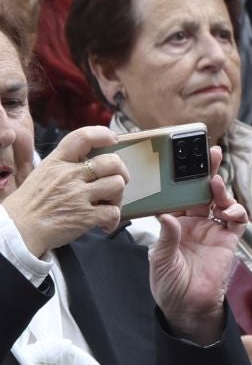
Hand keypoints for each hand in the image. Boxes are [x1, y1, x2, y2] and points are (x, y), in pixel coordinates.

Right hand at [4, 127, 125, 257]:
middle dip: (121, 172)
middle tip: (115, 182)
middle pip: (111, 162)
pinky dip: (113, 219)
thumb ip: (65, 166)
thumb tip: (90, 163)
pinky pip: (113, 212)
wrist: (17, 230)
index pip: (82, 137)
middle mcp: (69, 175)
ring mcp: (78, 195)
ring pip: (117, 184)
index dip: (102, 134)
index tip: (113, 139)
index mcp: (57, 162)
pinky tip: (104, 224)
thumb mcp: (42, 174)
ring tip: (108, 205)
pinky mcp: (85, 216)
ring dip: (118, 197)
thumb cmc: (30, 204)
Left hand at [149, 156, 245, 346]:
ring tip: (216, 185)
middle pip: (203, 192)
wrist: (188, 308)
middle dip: (207, 172)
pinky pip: (237, 222)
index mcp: (174, 224)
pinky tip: (231, 211)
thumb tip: (167, 216)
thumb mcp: (160, 260)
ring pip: (221, 202)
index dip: (182, 178)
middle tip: (211, 153)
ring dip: (221, 191)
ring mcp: (213, 230)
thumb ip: (167, 237)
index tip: (182, 160)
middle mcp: (195, 223)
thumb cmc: (168, 285)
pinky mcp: (228, 241)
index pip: (179, 195)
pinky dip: (237, 213)